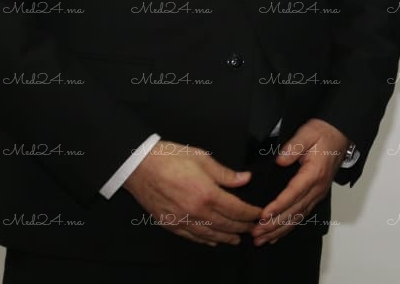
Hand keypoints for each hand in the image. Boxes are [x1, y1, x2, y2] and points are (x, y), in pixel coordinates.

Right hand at [123, 140, 261, 245]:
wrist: (139, 166)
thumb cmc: (170, 158)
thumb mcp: (202, 158)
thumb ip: (225, 173)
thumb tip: (245, 179)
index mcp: (207, 194)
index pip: (236, 209)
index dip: (251, 213)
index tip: (260, 214)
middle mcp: (196, 211)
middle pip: (226, 224)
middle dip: (243, 228)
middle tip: (254, 229)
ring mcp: (182, 220)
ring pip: (210, 234)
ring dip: (226, 237)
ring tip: (237, 239)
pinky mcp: (170, 224)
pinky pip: (191, 236)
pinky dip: (205, 240)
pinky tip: (212, 241)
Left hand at [252, 118, 346, 245]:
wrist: (340, 134)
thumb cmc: (323, 133)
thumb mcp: (308, 133)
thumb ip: (294, 145)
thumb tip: (280, 160)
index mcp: (314, 173)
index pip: (294, 193)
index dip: (278, 206)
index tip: (262, 215)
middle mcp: (317, 188)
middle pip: (294, 211)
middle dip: (274, 224)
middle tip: (256, 233)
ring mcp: (318, 194)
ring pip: (298, 217)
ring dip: (279, 230)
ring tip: (261, 239)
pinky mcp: (316, 196)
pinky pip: (302, 215)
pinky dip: (289, 227)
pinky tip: (276, 235)